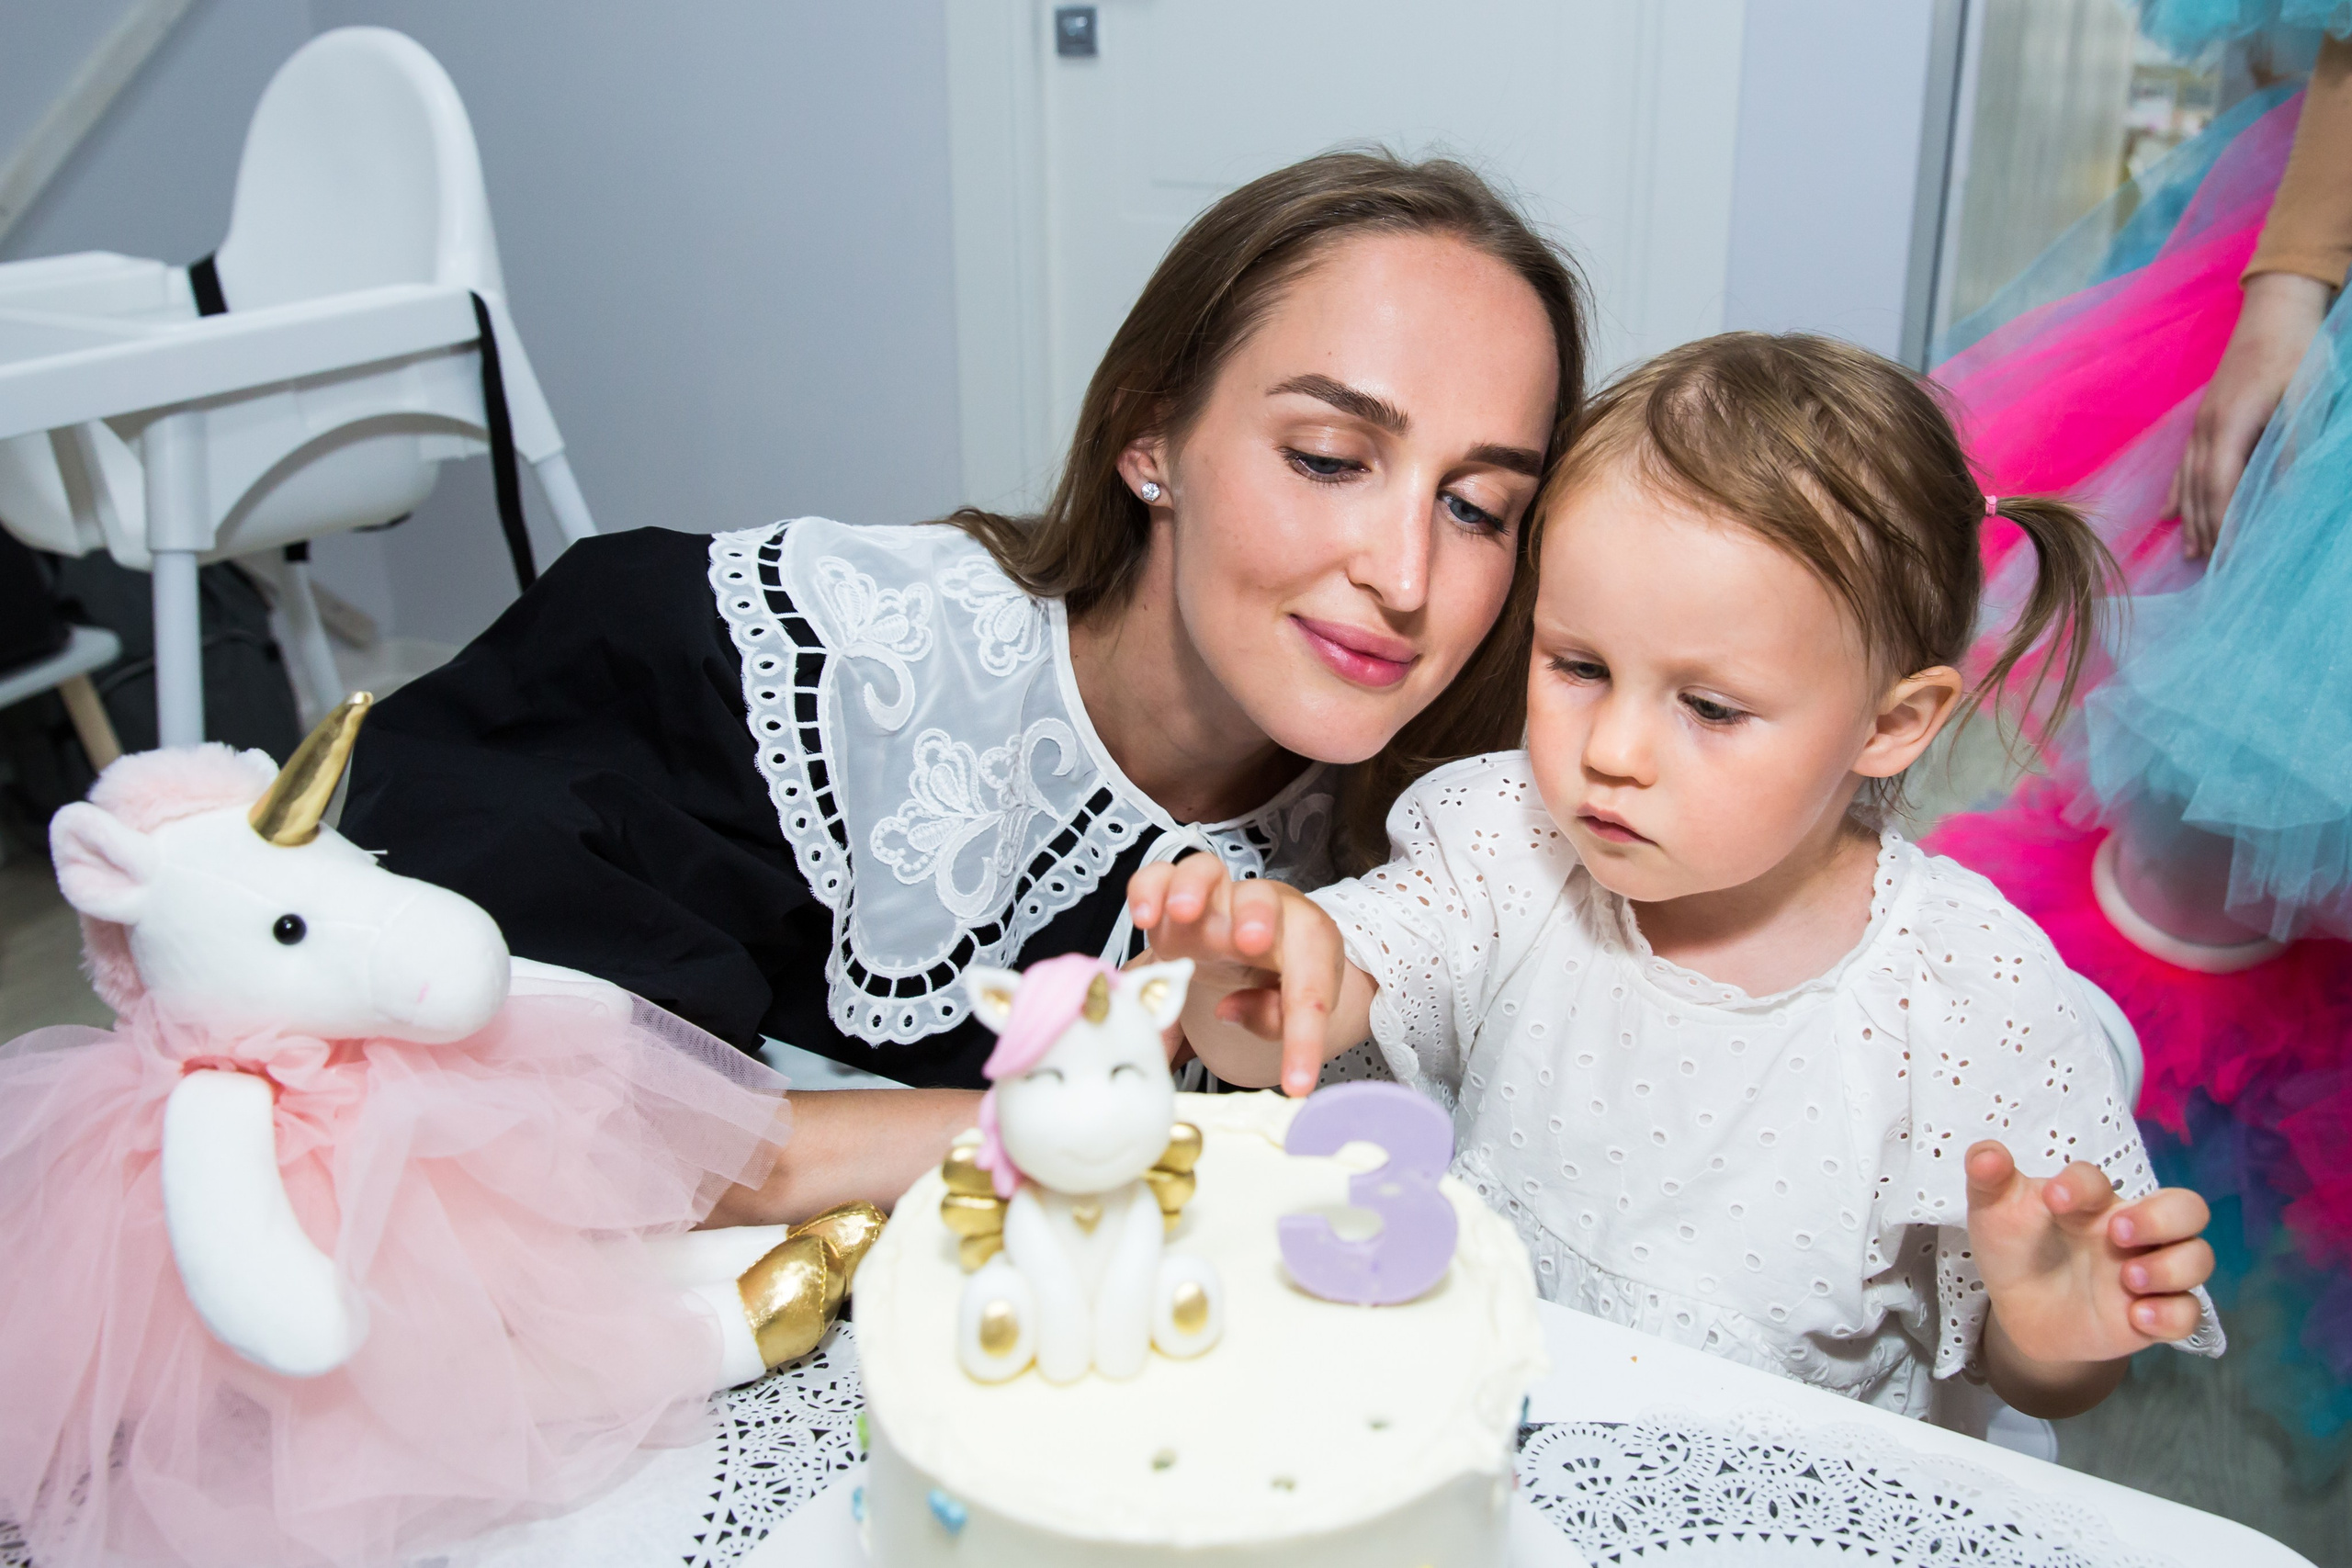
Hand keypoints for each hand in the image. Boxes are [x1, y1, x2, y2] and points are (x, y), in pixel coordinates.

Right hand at [1125, 853, 1349, 1095]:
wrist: (1260, 938)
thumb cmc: (1278, 974)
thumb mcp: (1288, 1006)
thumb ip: (1270, 1016)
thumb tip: (1229, 1011)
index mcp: (1308, 942)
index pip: (1310, 990)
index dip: (1302, 1040)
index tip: (1296, 1085)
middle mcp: (1263, 911)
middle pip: (1262, 899)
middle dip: (1256, 918)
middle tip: (1250, 943)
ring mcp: (1216, 898)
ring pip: (1206, 872)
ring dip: (1194, 889)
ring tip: (1181, 914)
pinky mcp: (1175, 895)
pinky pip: (1158, 877)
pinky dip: (1148, 890)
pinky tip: (1143, 918)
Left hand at [1965, 1140, 2212, 1409]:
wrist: (2021, 1310)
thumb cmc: (2016, 1248)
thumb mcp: (1994, 1211)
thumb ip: (1988, 1177)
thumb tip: (1986, 1154)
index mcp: (2092, 1201)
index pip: (2102, 1179)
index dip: (2081, 1183)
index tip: (2052, 1199)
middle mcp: (2132, 1232)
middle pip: (2187, 1208)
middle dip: (2163, 1217)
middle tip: (2116, 1233)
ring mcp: (2147, 1272)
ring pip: (2198, 1258)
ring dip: (2171, 1267)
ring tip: (2127, 1278)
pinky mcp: (2153, 1315)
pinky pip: (2188, 1313)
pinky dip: (2171, 1316)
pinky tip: (2136, 1318)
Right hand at [2170, 272, 2331, 557]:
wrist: (2276, 307)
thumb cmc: (2296, 348)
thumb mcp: (2306, 393)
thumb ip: (2293, 440)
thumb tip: (2283, 486)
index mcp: (2231, 423)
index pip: (2222, 486)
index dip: (2224, 521)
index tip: (2231, 554)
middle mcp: (2208, 428)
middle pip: (2201, 490)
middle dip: (2206, 530)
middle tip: (2215, 569)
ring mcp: (2202, 424)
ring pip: (2189, 481)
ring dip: (2191, 519)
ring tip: (2193, 554)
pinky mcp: (2205, 418)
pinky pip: (2184, 464)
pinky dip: (2177, 493)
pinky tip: (2169, 515)